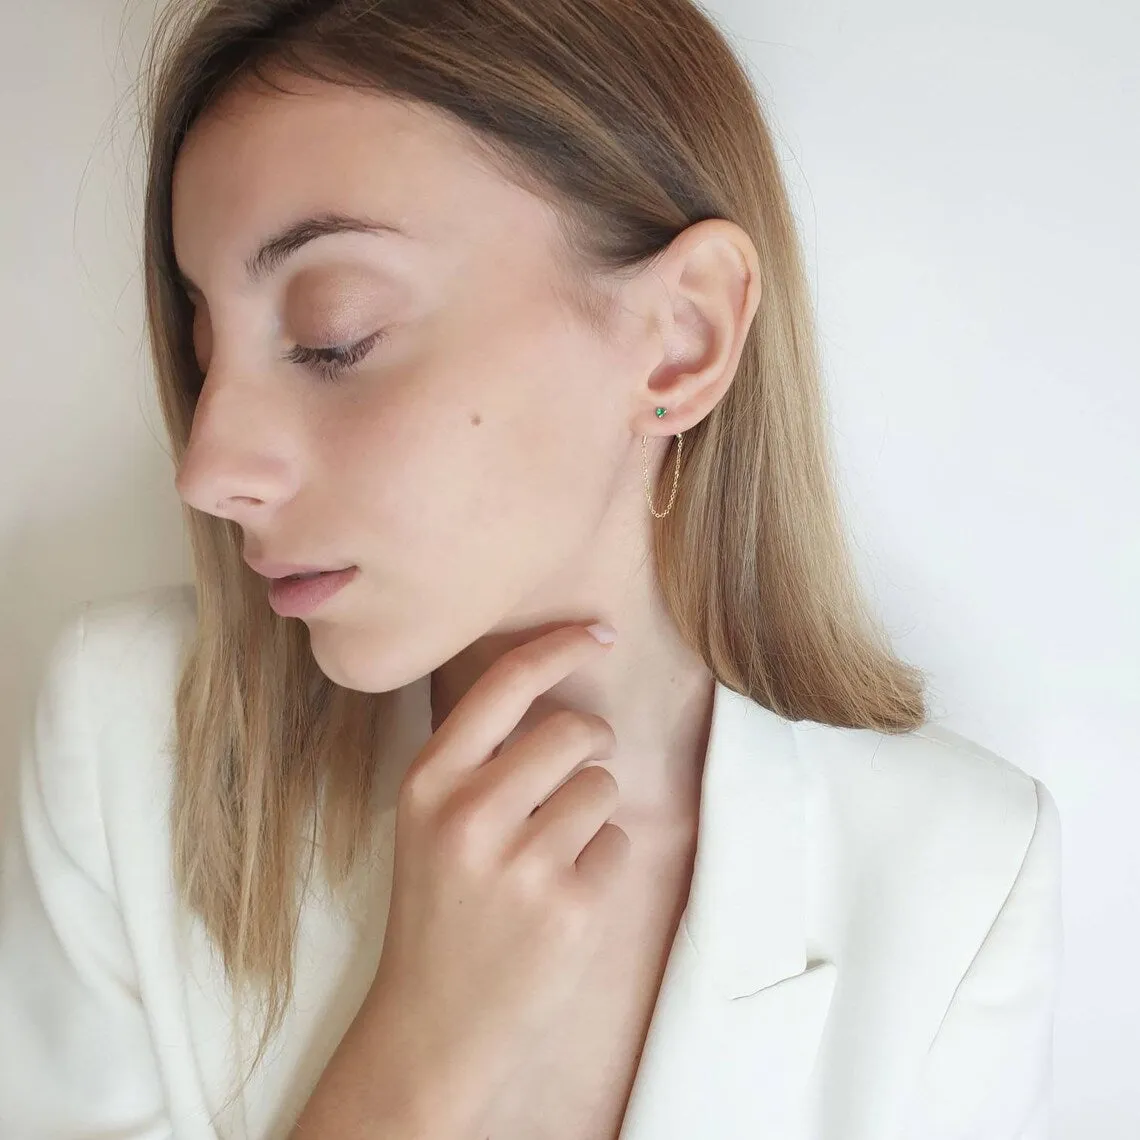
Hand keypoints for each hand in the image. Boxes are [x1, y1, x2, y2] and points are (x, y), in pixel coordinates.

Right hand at [363, 622, 629, 1113]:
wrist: (427, 1027)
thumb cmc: (436, 910)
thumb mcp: (427, 821)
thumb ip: (478, 759)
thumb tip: (557, 687)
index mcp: (428, 781)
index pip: (505, 683)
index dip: (559, 644)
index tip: (598, 630)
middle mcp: (469, 813)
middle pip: (575, 729)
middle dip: (589, 746)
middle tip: (569, 781)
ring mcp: (520, 863)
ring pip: (603, 785)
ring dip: (591, 812)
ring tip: (548, 858)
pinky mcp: (568, 908)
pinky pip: (616, 844)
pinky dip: (600, 864)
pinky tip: (558, 900)